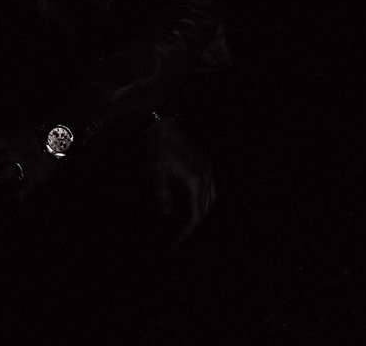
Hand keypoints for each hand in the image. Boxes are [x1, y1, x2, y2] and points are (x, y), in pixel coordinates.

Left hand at [0, 129, 55, 200]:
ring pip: (12, 169)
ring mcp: (23, 163)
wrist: (52, 138)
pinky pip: (27, 185)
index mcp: (1, 140)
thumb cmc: (21, 137)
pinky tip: (15, 199)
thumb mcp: (1, 133)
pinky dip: (21, 191)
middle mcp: (11, 151)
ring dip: (1, 175)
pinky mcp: (34, 176)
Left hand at [144, 117, 215, 247]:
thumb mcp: (155, 169)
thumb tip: (166, 212)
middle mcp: (206, 177)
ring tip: (186, 225)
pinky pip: (210, 189)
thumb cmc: (158, 145)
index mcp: (195, 180)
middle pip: (205, 210)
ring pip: (211, 200)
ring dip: (200, 214)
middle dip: (194, 226)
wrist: (165, 123)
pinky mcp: (205, 165)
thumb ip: (161, 191)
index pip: (195, 214)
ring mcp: (208, 170)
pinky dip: (204, 201)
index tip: (176, 242)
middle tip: (179, 238)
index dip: (187, 231)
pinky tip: (194, 204)